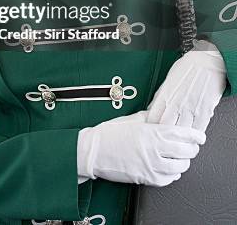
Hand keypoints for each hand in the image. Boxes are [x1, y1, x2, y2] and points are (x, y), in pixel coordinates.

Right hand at [77, 110, 204, 185]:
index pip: (183, 134)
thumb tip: (162, 114)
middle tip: (191, 147)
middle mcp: (155, 150)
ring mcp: (151, 166)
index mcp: (153, 133)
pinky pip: (168, 180)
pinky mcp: (146, 179)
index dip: (196, 136)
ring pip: (180, 168)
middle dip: (191, 149)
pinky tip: (168, 168)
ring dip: (182, 163)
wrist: (94, 151)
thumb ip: (151, 118)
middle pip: (186, 152)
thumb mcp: (133, 119)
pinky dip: (172, 175)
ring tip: (179, 157)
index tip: (200, 137)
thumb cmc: (111, 133)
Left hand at [147, 40, 225, 131]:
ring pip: (181, 131)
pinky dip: (194, 134)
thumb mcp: (168, 80)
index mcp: (165, 95)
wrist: (208, 61)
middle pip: (166, 127)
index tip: (152, 130)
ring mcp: (191, 109)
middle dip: (164, 134)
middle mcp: (177, 103)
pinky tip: (191, 134)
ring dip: (180, 137)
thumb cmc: (188, 67)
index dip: (151, 126)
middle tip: (164, 137)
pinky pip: (198, 129)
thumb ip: (160, 96)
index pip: (153, 118)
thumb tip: (151, 108)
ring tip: (179, 139)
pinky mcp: (205, 112)